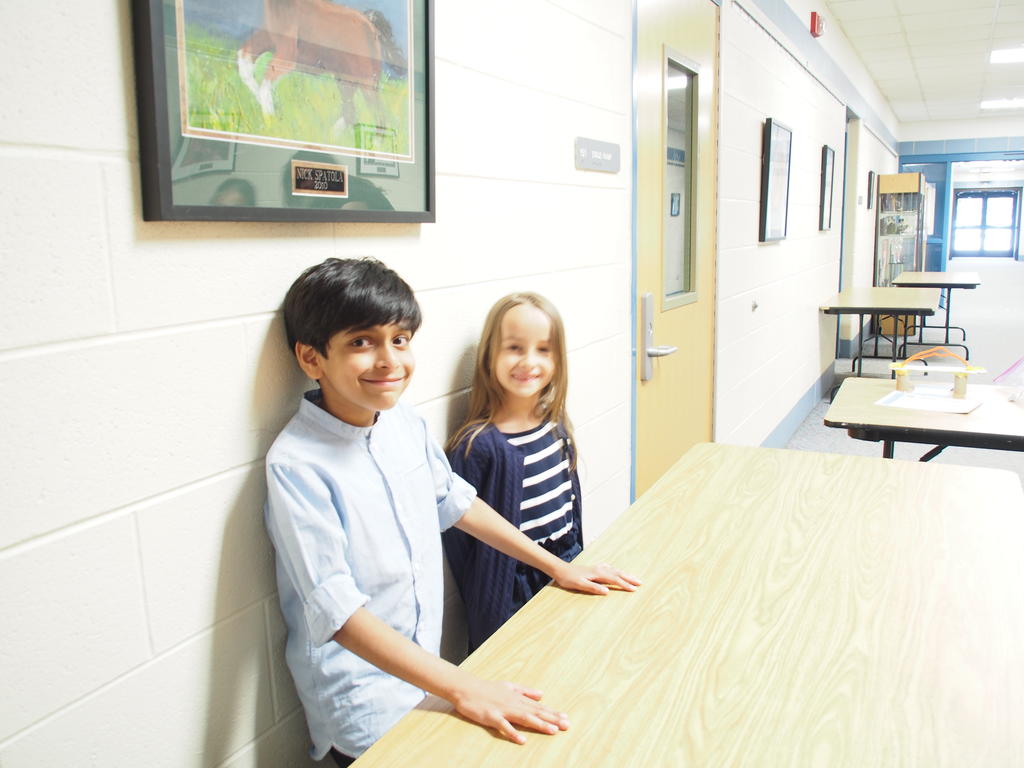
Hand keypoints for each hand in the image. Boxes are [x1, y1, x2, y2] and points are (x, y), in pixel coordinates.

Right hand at [449, 677, 569, 743]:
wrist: (466, 687)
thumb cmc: (487, 688)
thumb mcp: (509, 686)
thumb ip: (525, 691)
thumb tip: (541, 694)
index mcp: (517, 698)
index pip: (538, 706)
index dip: (552, 713)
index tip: (566, 718)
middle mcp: (513, 703)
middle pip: (535, 712)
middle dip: (552, 719)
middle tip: (566, 725)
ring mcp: (503, 710)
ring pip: (524, 718)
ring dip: (539, 724)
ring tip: (553, 731)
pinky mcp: (491, 716)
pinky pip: (504, 726)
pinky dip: (513, 733)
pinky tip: (522, 740)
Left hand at [551, 562, 641, 594]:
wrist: (560, 569)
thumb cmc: (568, 578)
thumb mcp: (579, 585)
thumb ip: (593, 588)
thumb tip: (607, 591)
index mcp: (598, 573)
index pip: (615, 580)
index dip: (625, 585)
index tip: (634, 589)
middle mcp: (599, 569)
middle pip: (618, 573)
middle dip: (629, 578)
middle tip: (640, 582)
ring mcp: (597, 568)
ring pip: (614, 570)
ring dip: (624, 574)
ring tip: (633, 578)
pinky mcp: (594, 569)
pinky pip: (609, 569)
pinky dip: (616, 571)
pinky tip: (615, 571)